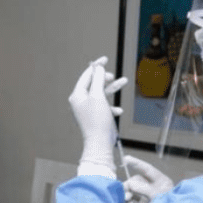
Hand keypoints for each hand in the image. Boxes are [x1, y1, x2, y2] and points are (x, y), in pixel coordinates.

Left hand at [68, 56, 127, 177]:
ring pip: (101, 93)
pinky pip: (104, 105)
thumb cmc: (97, 121)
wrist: (100, 143)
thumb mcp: (98, 96)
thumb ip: (98, 79)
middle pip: (94, 83)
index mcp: (77, 95)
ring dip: (112, 88)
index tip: (105, 59)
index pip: (86, 75)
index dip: (96, 66)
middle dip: (105, 78)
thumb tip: (98, 68)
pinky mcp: (96, 116)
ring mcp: (88, 109)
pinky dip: (112, 106)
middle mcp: (81, 101)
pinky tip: (118, 110)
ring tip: (124, 82)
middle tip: (114, 76)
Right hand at [123, 155, 173, 202]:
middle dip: (129, 185)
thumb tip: (130, 184)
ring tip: (126, 199)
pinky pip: (132, 202)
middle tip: (125, 192)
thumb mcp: (158, 196)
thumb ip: (144, 189)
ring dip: (127, 194)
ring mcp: (148, 198)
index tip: (126, 158)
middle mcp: (153, 188)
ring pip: (133, 192)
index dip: (137, 163)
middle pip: (137, 181)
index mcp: (161, 182)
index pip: (147, 170)